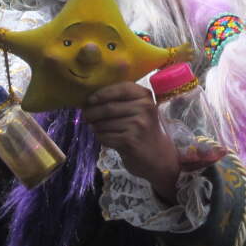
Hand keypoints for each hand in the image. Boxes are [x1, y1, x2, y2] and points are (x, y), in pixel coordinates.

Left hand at [82, 81, 179, 200]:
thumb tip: (91, 99)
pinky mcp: (131, 141)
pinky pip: (106, 136)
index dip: (102, 93)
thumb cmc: (144, 130)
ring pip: (105, 123)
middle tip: (86, 116)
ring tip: (95, 127)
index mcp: (145, 96)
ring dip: (96, 126)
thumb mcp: (140, 110)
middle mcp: (144, 108)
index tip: (90, 99)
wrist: (159, 157)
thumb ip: (122, 100)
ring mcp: (138, 125)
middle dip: (93, 112)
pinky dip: (101, 137)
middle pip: (109, 107)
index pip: (120, 88)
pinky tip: (105, 138)